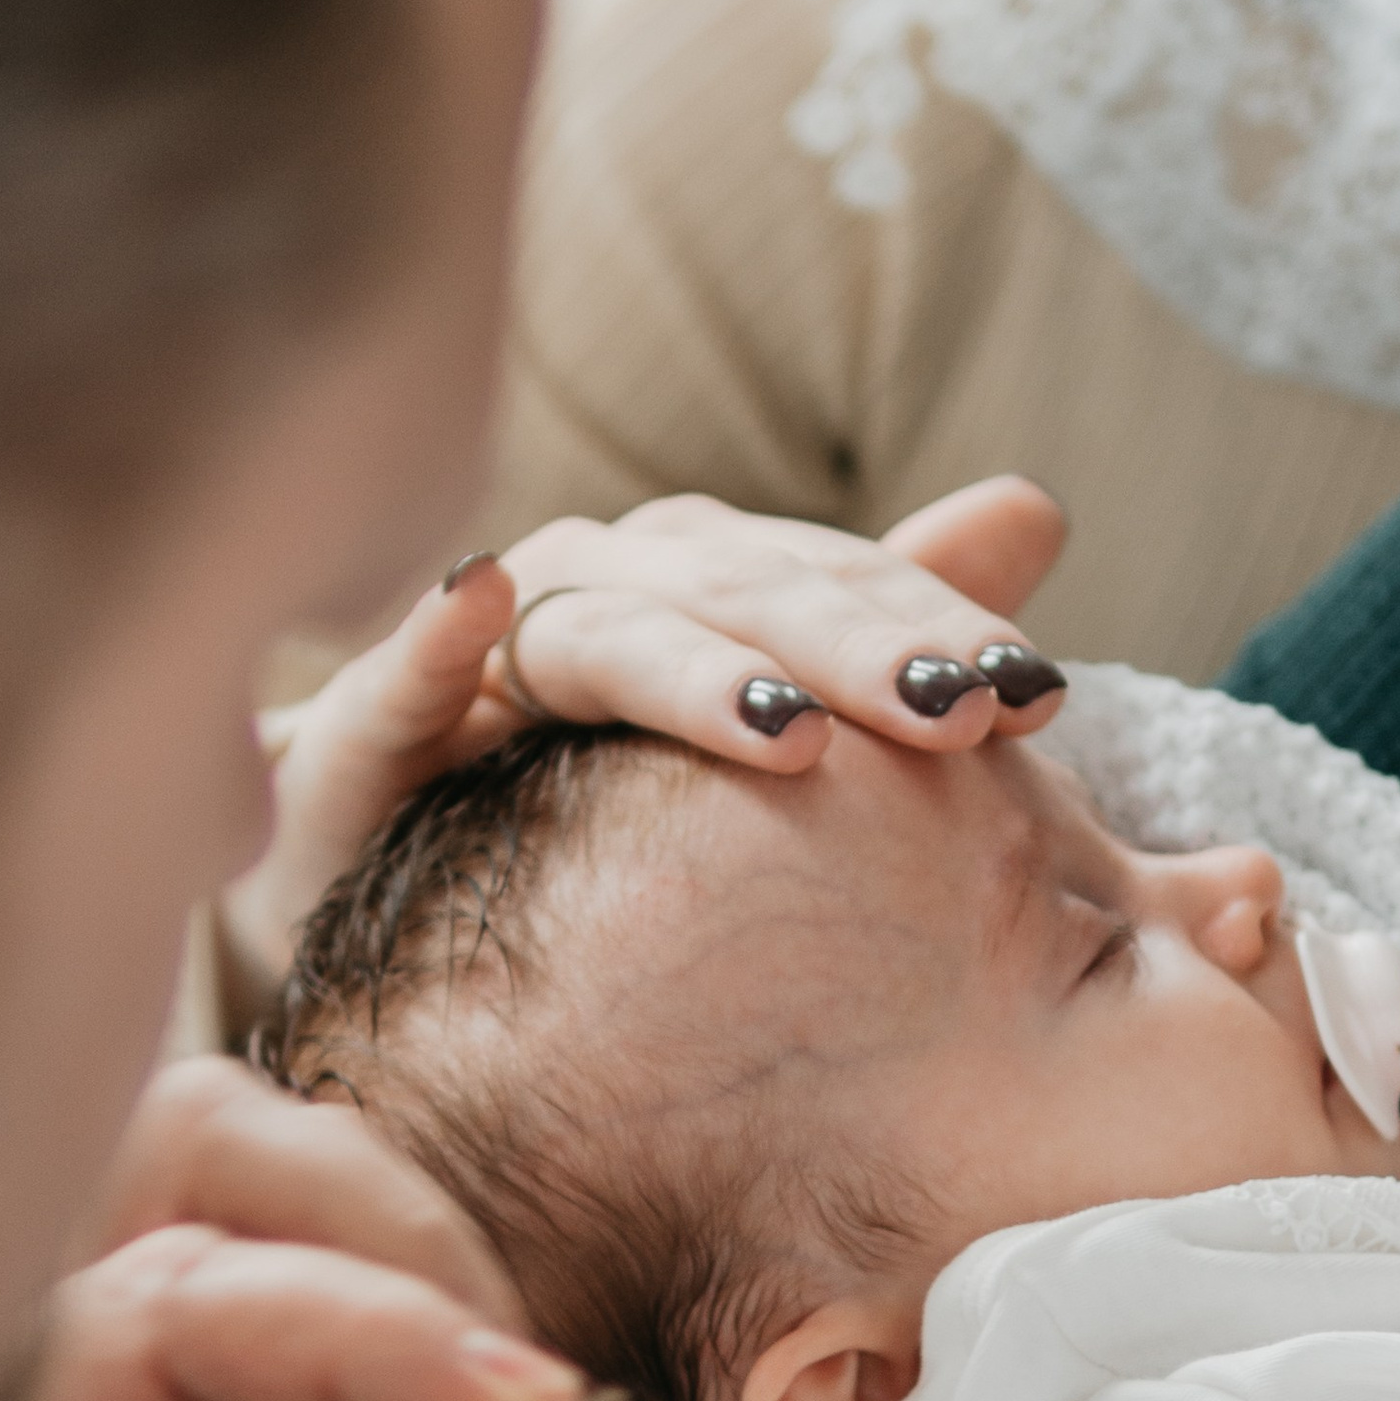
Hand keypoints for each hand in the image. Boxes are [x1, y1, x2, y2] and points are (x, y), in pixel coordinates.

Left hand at [0, 1059, 617, 1400]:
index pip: (178, 1305)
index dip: (372, 1329)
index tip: (531, 1399)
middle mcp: (19, 1371)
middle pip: (197, 1155)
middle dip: (374, 1228)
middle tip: (508, 1379)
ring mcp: (107, 1359)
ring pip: (265, 1187)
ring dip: (397, 1275)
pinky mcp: (191, 1384)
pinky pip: (315, 1281)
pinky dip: (401, 1339)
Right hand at [231, 476, 1069, 959]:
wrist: (372, 894)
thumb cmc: (580, 809)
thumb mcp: (746, 720)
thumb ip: (880, 629)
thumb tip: (1035, 505)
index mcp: (699, 587)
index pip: (833, 580)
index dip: (933, 623)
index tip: (1038, 697)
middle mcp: (597, 590)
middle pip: (738, 597)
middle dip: (852, 652)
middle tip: (956, 716)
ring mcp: (479, 652)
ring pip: (603, 634)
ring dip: (694, 669)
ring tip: (791, 732)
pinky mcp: (362, 732)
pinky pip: (399, 678)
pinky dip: (435, 631)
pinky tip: (476, 592)